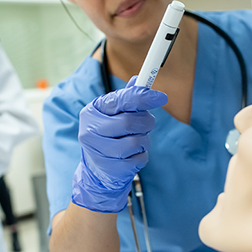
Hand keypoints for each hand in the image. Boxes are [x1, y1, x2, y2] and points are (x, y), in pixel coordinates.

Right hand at [72, 76, 167, 212]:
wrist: (98, 171)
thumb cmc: (108, 136)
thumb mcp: (112, 115)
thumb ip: (126, 98)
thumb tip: (138, 80)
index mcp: (92, 111)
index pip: (120, 100)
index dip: (143, 97)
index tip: (161, 97)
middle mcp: (90, 131)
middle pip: (129, 122)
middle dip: (145, 122)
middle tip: (147, 123)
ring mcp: (99, 152)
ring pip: (136, 142)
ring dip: (144, 140)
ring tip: (137, 141)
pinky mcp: (112, 169)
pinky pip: (139, 159)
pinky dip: (142, 155)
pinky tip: (132, 155)